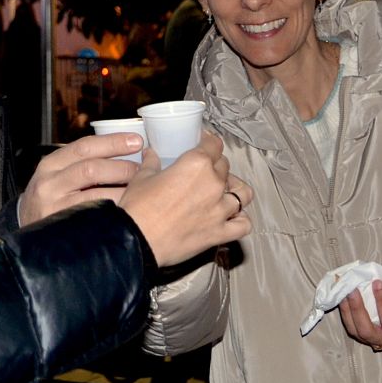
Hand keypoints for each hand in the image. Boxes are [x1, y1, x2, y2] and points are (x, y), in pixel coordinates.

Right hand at [18, 134, 141, 225]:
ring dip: (122, 191)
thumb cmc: (48, 199)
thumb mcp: (56, 175)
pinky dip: (113, 213)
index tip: (136, 141)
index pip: (85, 146)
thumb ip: (81, 162)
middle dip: (122, 168)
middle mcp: (49, 183)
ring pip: (95, 195)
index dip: (113, 142)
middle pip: (92, 169)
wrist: (26, 231)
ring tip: (139, 191)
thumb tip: (125, 151)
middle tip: (142, 170)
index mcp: (50, 164)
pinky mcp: (63, 227)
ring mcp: (55, 207)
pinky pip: (94, 217)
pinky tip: (126, 211)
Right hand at [120, 132, 252, 267]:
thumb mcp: (141, 179)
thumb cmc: (138, 209)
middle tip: (203, 171)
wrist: (137, 241)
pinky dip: (241, 220)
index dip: (209, 142)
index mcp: (196, 164)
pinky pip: (244, 225)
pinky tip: (233, 218)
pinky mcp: (220, 232)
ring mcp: (220, 209)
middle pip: (225, 166)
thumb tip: (150, 154)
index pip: (214, 144)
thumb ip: (151, 163)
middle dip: (216, 166)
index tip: (204, 143)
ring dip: (235, 190)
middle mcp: (213, 183)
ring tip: (226, 191)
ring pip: (243, 193)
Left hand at [338, 279, 381, 354]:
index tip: (377, 284)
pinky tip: (343, 299)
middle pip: (368, 332)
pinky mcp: (365, 338)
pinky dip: (346, 313)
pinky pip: (352, 328)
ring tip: (345, 292)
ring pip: (356, 332)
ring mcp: (376, 343)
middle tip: (354, 290)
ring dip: (348, 311)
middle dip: (359, 310)